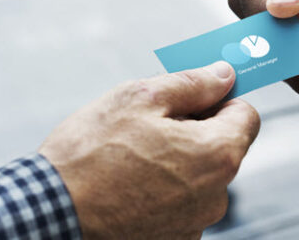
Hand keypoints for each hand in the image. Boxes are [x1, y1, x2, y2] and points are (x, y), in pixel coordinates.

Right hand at [39, 62, 259, 238]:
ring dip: (174, 161)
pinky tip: (127, 184)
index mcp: (217, 155)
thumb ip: (192, 83)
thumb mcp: (140, 97)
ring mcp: (194, 223)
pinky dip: (160, 190)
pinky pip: (178, 203)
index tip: (194, 95)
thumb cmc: (91, 154)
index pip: (246, 115)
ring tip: (129, 157)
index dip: (219, 99)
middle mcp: (215, 195)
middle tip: (147, 124)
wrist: (52, 212)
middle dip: (191, 130)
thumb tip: (223, 74)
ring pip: (196, 176)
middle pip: (219, 146)